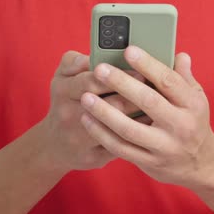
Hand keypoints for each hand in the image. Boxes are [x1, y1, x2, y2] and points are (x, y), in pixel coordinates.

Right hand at [41, 51, 145, 171]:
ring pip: (117, 127)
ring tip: (159, 106)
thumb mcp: (62, 76)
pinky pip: (119, 146)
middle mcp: (68, 114)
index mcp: (63, 89)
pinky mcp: (92, 156)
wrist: (54, 144)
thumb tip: (95, 56)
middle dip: (136, 96)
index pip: (93, 80)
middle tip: (156, 88)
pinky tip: (152, 126)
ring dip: (140, 116)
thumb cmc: (64, 101)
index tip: (141, 71)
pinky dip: (138, 136)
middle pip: (109, 103)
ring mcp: (79, 138)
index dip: (119, 76)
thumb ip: (76, 61)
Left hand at [78, 46, 213, 188]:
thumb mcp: (196, 98)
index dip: (148, 65)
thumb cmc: (193, 122)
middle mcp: (180, 126)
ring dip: (105, 112)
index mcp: (192, 105)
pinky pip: (121, 148)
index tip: (128, 50)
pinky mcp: (149, 162)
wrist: (200, 164)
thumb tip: (179, 55)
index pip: (169, 81)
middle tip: (99, 69)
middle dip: (121, 84)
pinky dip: (102, 134)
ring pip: (129, 129)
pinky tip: (87, 119)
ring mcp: (164, 147)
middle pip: (148, 102)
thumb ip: (184, 77)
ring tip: (86, 96)